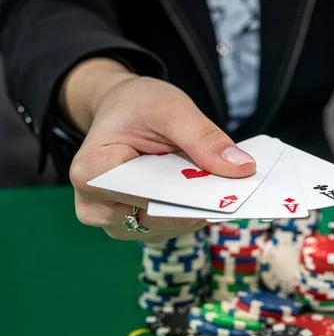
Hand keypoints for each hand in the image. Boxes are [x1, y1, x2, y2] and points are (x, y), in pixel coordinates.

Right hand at [63, 58, 255, 241]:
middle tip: (238, 193)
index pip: (138, 194)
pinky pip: (175, 226)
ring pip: (170, 226)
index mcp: (89, 174)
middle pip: (156, 216)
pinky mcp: (141, 228)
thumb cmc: (137, 106)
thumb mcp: (171, 108)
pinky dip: (197, 211)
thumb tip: (243, 168)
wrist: (124, 112)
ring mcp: (119, 223)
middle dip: (197, 203)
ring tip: (227, 191)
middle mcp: (96, 208)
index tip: (220, 192)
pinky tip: (214, 195)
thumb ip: (203, 137)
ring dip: (200, 209)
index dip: (180, 195)